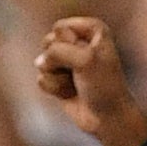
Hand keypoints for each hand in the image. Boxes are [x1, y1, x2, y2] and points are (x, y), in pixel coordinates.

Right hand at [36, 15, 146, 145]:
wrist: (107, 118)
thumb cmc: (103, 86)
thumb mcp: (85, 59)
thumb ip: (58, 49)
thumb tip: (39, 61)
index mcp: (93, 30)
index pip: (60, 28)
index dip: (68, 45)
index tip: (87, 57)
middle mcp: (79, 41)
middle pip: (48, 42)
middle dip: (58, 60)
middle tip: (79, 71)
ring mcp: (67, 60)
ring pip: (43, 61)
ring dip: (58, 77)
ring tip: (77, 84)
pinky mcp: (58, 78)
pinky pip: (42, 78)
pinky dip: (55, 88)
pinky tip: (70, 94)